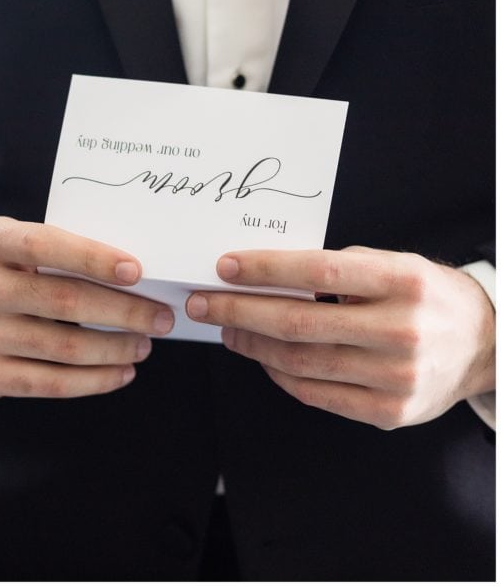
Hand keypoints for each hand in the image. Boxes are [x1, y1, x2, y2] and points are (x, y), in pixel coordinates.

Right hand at [0, 216, 173, 398]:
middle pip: (63, 301)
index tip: (137, 271)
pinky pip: (49, 383)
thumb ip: (63, 252)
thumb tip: (137, 276)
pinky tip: (121, 371)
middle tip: (162, 316)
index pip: (43, 244)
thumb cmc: (10, 271)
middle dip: (124, 311)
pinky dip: (94, 380)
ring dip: (115, 348)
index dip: (92, 257)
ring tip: (144, 344)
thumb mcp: (20, 246)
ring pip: (63, 347)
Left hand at [185, 246, 494, 428]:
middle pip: (298, 323)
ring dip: (251, 344)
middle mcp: (402, 331)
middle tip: (203, 303)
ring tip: (227, 328)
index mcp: (404, 282)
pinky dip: (278, 374)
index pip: (318, 273)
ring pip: (299, 362)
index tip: (225, 267)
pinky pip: (314, 394)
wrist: (486, 347)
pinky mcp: (388, 412)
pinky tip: (261, 355)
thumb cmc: (427, 298)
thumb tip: (263, 274)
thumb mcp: (397, 265)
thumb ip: (338, 270)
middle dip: (238, 312)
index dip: (265, 270)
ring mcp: (396, 378)